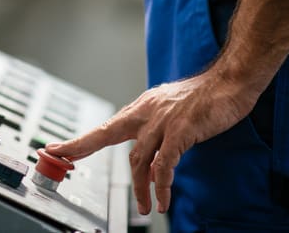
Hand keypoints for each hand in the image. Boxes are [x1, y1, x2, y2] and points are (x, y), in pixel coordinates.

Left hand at [45, 65, 257, 214]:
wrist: (232, 80)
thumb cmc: (205, 97)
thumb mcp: (172, 111)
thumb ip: (157, 132)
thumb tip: (149, 161)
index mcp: (143, 107)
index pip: (106, 126)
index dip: (81, 139)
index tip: (57, 148)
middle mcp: (147, 112)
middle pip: (106, 134)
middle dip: (80, 147)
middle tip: (60, 159)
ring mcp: (163, 121)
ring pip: (138, 159)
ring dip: (139, 188)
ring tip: (146, 208)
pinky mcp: (181, 131)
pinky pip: (164, 166)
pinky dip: (162, 186)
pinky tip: (163, 199)